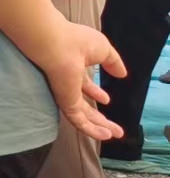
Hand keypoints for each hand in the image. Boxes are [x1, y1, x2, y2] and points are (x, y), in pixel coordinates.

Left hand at [38, 20, 125, 142]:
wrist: (55, 45)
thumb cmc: (76, 41)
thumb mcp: (103, 50)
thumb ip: (113, 62)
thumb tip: (122, 74)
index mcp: (74, 68)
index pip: (84, 84)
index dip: (95, 92)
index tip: (106, 100)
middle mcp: (67, 83)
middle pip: (85, 104)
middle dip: (100, 115)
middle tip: (114, 126)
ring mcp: (65, 94)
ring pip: (83, 116)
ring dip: (100, 126)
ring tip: (114, 135)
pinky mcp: (64, 103)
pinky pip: (79, 121)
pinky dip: (92, 130)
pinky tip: (105, 136)